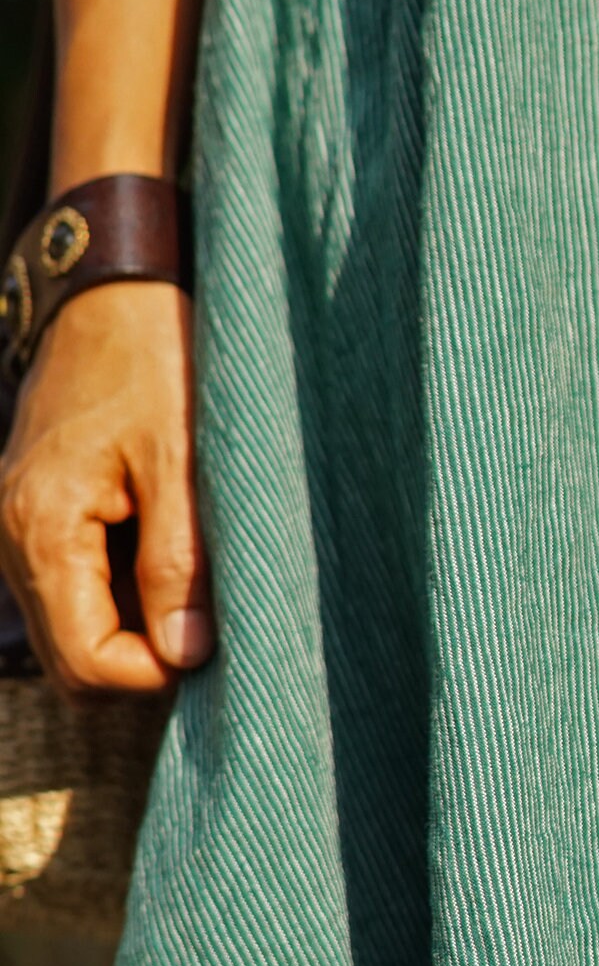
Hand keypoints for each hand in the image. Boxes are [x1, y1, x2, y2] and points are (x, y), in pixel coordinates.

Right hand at [0, 279, 214, 695]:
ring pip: (73, 631)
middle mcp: (12, 538)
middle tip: (212, 621)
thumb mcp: (181, 458)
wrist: (108, 291)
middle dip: (144, 662)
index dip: (154, 675)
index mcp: (43, 527)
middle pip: (73, 663)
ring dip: (136, 629)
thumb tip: (186, 654)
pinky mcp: (35, 519)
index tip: (211, 642)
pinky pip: (73, 592)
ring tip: (194, 580)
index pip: (87, 664)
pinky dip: (122, 596)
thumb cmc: (151, 358)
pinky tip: (166, 556)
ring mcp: (16, 531)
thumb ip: (179, 561)